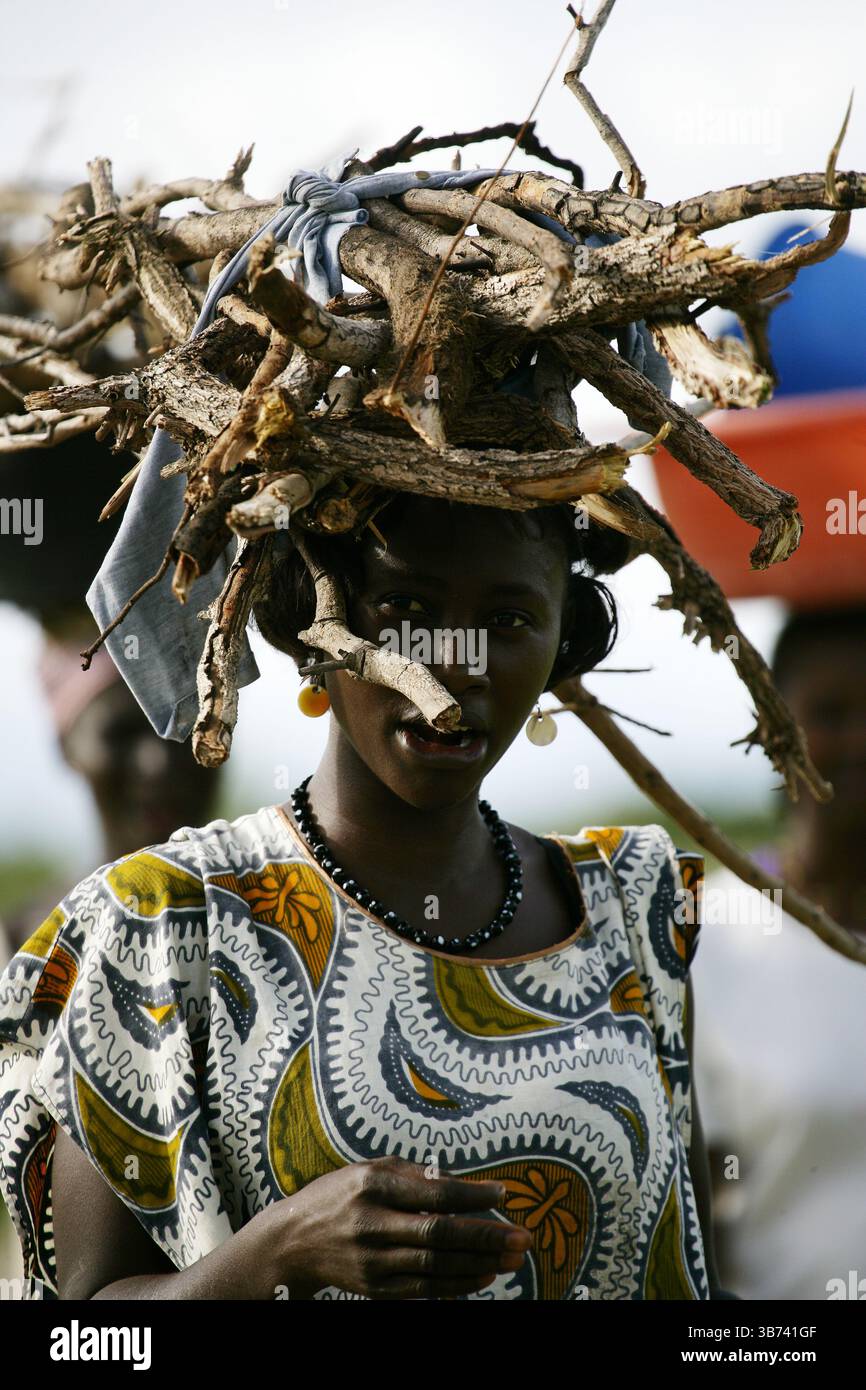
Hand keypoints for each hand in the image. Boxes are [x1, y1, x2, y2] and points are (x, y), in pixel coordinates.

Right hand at [264, 1155, 532, 1299]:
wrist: (291, 1243)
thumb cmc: (339, 1195)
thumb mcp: (369, 1170)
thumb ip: (413, 1174)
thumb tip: (462, 1184)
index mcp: (372, 1185)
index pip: (433, 1192)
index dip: (472, 1195)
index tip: (504, 1194)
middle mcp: (372, 1224)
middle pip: (439, 1234)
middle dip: (486, 1236)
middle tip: (522, 1237)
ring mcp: (372, 1261)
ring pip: (436, 1266)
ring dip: (479, 1263)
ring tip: (512, 1257)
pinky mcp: (375, 1288)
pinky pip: (424, 1290)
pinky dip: (457, 1285)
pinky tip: (483, 1276)